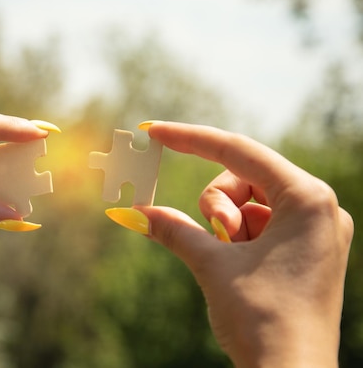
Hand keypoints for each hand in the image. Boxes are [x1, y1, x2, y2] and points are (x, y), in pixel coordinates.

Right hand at [138, 121, 352, 366]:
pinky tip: (241, 267)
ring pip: (250, 203)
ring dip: (229, 226)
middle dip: (219, 205)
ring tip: (233, 261)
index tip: (155, 132)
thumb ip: (173, 229)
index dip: (191, 139)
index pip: (238, 152)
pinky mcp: (308, 250)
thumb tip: (132, 212)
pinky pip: (262, 226)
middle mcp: (320, 207)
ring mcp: (316, 230)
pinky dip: (240, 239)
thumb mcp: (211, 265)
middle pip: (245, 178)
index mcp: (307, 198)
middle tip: (219, 239)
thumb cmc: (261, 319)